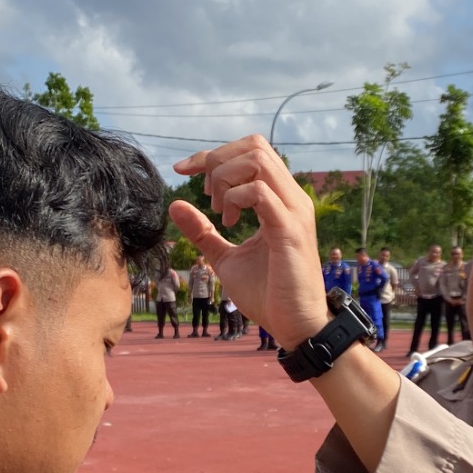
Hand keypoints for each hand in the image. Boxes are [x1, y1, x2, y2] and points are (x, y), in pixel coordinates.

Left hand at [169, 136, 328, 349]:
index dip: (211, 155)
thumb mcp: (225, 258)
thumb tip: (175, 205)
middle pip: (254, 146)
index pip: (248, 153)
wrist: (296, 326)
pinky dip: (235, 198)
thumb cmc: (268, 294)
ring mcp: (293, 211)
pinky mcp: (289, 230)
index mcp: (279, 200)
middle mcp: (291, 198)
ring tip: (219, 210)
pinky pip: (259, 192)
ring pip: (257, 160)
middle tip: (205, 194)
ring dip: (226, 178)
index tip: (183, 171)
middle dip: (218, 160)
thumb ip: (204, 232)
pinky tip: (228, 221)